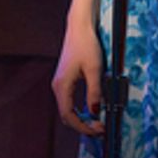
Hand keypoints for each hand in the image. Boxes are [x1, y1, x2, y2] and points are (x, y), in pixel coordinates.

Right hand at [51, 18, 104, 135]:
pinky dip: (79, 110)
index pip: (68, 115)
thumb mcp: (95, 69)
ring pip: (67, 109)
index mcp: (62, 85)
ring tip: (97, 122)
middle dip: (82, 125)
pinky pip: (69, 101)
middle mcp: (57, 86)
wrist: (79, 27)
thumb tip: (95, 111)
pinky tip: (91, 110)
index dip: (82, 126)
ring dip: (81, 118)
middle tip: (100, 129)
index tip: (97, 130)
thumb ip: (94, 92)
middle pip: (66, 115)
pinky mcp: (65, 80)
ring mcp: (60, 83)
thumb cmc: (86, 44)